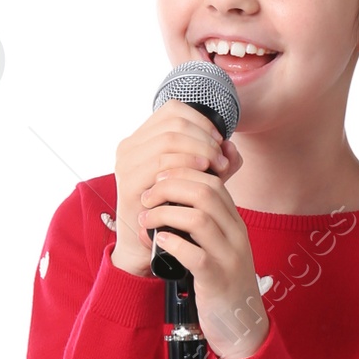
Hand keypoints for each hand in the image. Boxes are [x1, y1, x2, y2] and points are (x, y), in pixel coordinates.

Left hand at [111, 108, 263, 352]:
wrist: (241, 326)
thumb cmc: (221, 284)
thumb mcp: (216, 247)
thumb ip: (199, 225)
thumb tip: (162, 202)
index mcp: (235, 223)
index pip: (212, 181)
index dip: (182, 173)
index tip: (158, 179)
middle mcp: (236, 235)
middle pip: (205, 193)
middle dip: (170, 188)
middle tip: (147, 198)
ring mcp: (229, 257)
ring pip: (200, 219)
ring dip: (165, 214)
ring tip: (146, 220)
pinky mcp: (218, 281)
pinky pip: (195, 255)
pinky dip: (173, 244)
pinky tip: (159, 241)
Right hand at [113, 104, 241, 283]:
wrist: (149, 247)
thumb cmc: (174, 212)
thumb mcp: (199, 181)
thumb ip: (216, 163)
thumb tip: (232, 147)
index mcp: (142, 140)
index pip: (172, 110)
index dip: (200, 121)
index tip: (219, 141)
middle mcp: (129, 148)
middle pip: (174, 123)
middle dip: (204, 137)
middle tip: (221, 156)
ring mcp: (126, 164)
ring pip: (169, 139)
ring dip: (199, 149)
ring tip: (217, 166)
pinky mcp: (129, 182)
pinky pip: (162, 162)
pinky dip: (187, 162)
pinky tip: (204, 172)